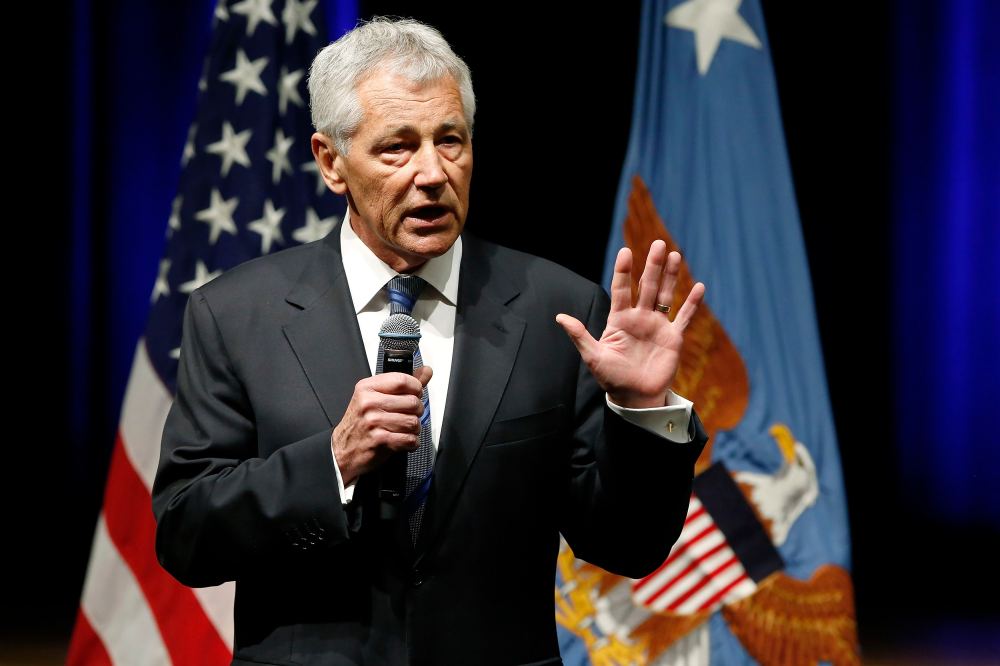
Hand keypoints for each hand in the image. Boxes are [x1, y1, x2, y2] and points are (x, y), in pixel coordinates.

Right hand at [332, 366, 431, 485]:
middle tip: (409, 414)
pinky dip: (411, 442)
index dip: (416, 388)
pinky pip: (410, 439)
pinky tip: (402, 440)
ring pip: (413, 422)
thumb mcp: (375, 397)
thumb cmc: (360, 423)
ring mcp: (373, 421)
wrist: (343, 450)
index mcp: (367, 387)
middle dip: (417, 411)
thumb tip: (426, 371)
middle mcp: (369, 403)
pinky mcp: (379, 440)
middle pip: (412, 402)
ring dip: (414, 429)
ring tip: (404, 429)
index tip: (415, 394)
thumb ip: (403, 383)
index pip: (403, 380)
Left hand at [556, 241, 704, 407]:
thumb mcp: (593, 357)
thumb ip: (580, 335)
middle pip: (647, 286)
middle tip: (659, 244)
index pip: (621, 289)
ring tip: (675, 255)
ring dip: (671, 277)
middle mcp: (639, 318)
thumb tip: (559, 317)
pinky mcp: (672, 338)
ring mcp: (657, 326)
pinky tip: (699, 287)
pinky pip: (684, 317)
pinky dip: (692, 304)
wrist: (635, 397)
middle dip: (653, 266)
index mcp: (619, 319)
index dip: (623, 271)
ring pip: (666, 295)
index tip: (626, 252)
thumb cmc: (612, 378)